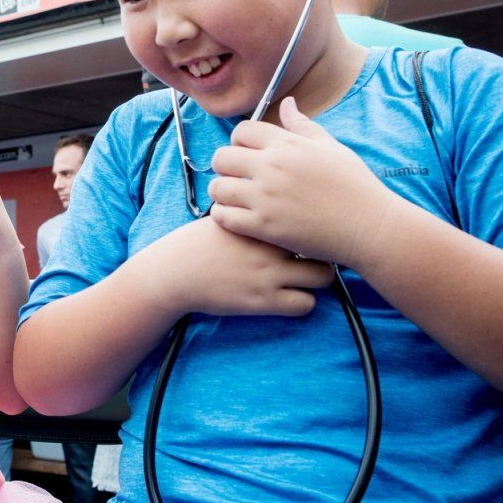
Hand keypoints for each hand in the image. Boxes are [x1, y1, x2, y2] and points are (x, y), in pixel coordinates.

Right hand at [136, 216, 333, 319]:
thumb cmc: (203, 241)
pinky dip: (304, 301)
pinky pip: (306, 304)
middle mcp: (269, 245)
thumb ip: (256, 207)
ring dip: (320, 277)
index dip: (318, 221)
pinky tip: (292, 296)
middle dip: (326, 250)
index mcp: (261, 219)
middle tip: (318, 254)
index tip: (318, 227)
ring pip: (324, 276)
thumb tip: (284, 198)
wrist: (176, 272)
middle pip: (324, 244)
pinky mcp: (263, 302)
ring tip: (309, 276)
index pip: (308, 214)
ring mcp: (268, 274)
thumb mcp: (227, 213)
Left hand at [208, 97, 395, 266]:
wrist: (369, 227)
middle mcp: (272, 167)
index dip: (240, 141)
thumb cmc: (354, 185)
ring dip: (222, 192)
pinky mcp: (264, 227)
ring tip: (234, 198)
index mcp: (288, 145)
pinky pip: (222, 216)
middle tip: (236, 176)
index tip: (247, 153)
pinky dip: (223, 216)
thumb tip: (287, 103)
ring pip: (217, 188)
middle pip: (221, 157)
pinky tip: (237, 216)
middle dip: (225, 165)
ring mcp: (266, 198)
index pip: (242, 130)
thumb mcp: (331, 148)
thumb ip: (303, 125)